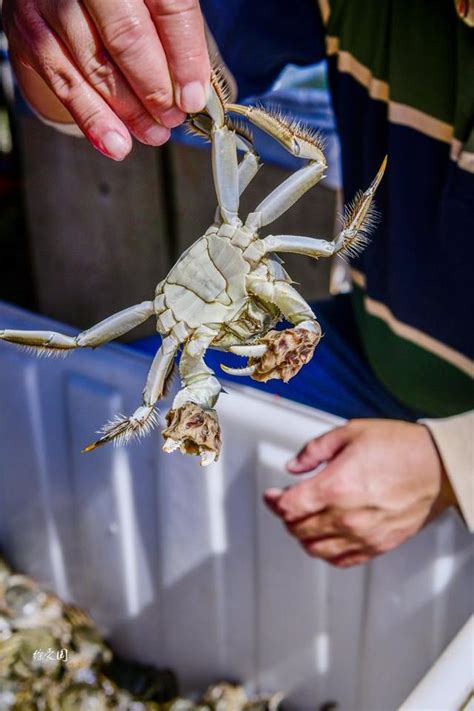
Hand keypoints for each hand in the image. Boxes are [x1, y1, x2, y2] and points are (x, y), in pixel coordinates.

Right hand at [3, 0, 209, 158]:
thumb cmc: (123, 2)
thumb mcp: (152, 6)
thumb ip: (176, 38)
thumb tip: (196, 93)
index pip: (167, 5)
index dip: (185, 55)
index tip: (194, 97)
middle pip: (128, 35)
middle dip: (155, 88)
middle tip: (172, 118)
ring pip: (96, 64)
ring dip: (130, 110)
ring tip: (153, 133)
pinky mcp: (29, 29)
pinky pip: (64, 83)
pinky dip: (93, 119)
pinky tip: (115, 143)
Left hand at [264, 419, 455, 566]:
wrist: (439, 466)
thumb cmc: (401, 447)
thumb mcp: (350, 433)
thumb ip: (315, 450)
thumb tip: (294, 465)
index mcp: (335, 487)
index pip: (288, 507)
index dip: (273, 501)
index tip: (271, 495)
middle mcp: (346, 516)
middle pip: (298, 529)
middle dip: (286, 517)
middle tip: (286, 505)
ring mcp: (363, 535)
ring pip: (316, 549)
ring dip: (303, 537)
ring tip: (303, 522)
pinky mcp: (379, 545)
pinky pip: (343, 560)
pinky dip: (327, 553)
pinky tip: (325, 541)